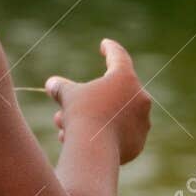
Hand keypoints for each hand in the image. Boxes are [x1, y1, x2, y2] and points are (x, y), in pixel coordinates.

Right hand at [46, 38, 151, 163]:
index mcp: (125, 79)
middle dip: (90, 97)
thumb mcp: (67, 96)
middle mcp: (140, 98)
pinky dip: (102, 134)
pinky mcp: (138, 142)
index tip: (105, 44)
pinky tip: (82, 140)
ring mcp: (142, 121)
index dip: (110, 49)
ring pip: (113, 115)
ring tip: (66, 127)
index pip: (118, 57)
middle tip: (69, 103)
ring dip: (92, 117)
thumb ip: (61, 87)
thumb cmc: (82, 114)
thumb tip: (52, 84)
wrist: (95, 150)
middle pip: (113, 92)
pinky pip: (118, 134)